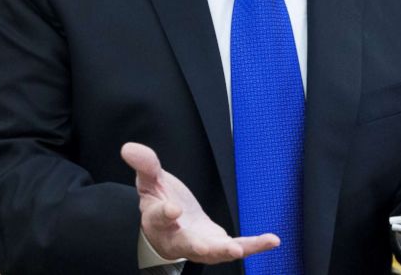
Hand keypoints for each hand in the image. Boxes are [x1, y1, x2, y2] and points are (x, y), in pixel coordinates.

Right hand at [120, 142, 279, 262]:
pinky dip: (254, 246)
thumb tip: (128, 147)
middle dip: (202, 247)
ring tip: (241, 249)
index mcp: (157, 219)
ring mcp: (199, 245)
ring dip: (229, 251)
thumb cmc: (157, 200)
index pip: (159, 218)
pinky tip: (273, 240)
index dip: (165, 213)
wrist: (168, 225)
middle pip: (188, 245)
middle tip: (216, 248)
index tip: (172, 208)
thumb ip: (144, 164)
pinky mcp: (217, 245)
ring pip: (213, 252)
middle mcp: (178, 238)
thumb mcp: (150, 180)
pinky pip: (236, 248)